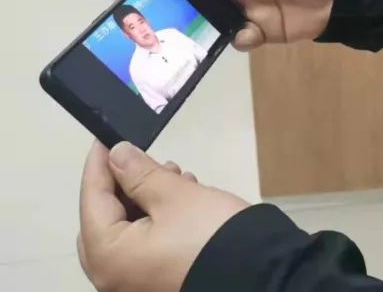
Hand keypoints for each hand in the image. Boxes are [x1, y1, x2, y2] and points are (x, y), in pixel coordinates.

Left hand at [78, 141, 248, 291]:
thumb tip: (116, 155)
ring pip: (125, 233)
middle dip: (124, 186)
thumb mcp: (174, 195)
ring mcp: (133, 283)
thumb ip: (139, 173)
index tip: (106, 137)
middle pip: (104, 220)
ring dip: (143, 202)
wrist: (257, 272)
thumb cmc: (209, 234)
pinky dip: (153, 222)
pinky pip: (141, 247)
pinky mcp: (155, 282)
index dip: (99, 164)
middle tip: (147, 162)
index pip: (92, 200)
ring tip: (176, 178)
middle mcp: (111, 276)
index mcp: (107, 256)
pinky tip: (181, 202)